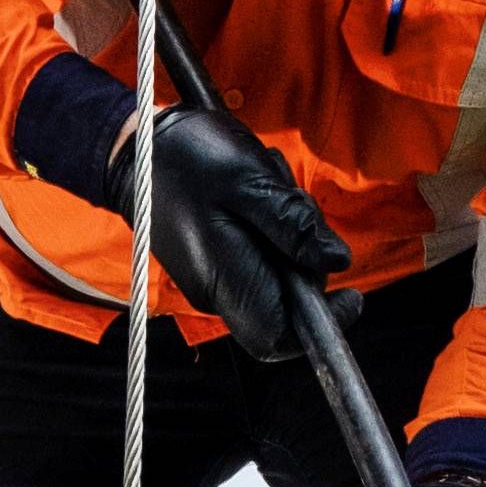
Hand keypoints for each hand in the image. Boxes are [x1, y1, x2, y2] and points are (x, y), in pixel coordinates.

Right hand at [132, 102, 348, 357]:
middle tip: (292, 202)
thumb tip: (337, 261)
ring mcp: (217, 276)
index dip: (322, 324)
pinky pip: (260, 256)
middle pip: (288, 302)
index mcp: (226, 279)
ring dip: (288, 233)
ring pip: (278, 274)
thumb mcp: (248, 179)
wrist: (132, 148)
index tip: (352, 293)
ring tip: (267, 184)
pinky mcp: (217, 259)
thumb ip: (293, 224)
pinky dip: (270, 227)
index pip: (279, 338)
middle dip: (305, 257)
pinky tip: (255, 190)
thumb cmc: (185, 159)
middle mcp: (219, 291)